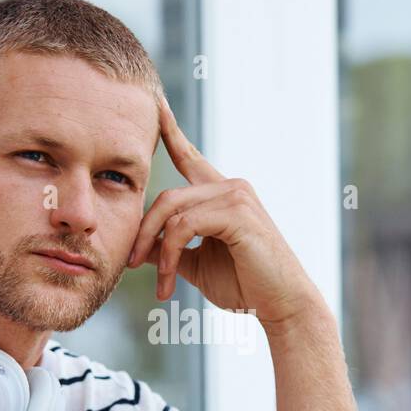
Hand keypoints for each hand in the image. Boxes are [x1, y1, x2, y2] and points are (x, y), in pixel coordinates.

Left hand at [126, 96, 324, 327]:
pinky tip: (167, 278)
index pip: (190, 157)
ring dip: (155, 247)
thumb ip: (171, 247)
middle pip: (167, 196)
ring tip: (157, 281)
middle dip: (143, 230)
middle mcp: (231, 186)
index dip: (170, 132)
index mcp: (222, 195)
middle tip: (130, 263)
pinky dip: (169, 253)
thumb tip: (141, 245)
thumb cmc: (245, 285)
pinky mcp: (237, 212)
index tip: (155, 105)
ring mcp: (236, 196)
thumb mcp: (197, 263)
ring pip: (172, 210)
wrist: (281, 304)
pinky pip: (185, 225)